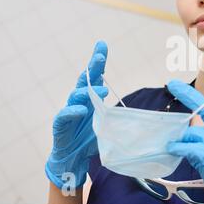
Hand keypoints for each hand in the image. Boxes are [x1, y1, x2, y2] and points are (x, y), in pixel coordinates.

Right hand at [45, 41, 108, 188]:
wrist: (74, 159)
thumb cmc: (92, 138)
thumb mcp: (109, 124)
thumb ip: (119, 115)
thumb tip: (142, 111)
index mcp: (91, 98)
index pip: (94, 76)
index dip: (97, 60)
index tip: (102, 44)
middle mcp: (80, 101)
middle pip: (85, 80)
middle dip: (92, 67)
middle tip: (100, 58)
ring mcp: (69, 112)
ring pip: (75, 96)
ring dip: (88, 91)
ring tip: (103, 90)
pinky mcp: (60, 125)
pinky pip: (64, 116)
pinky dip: (72, 112)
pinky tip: (81, 110)